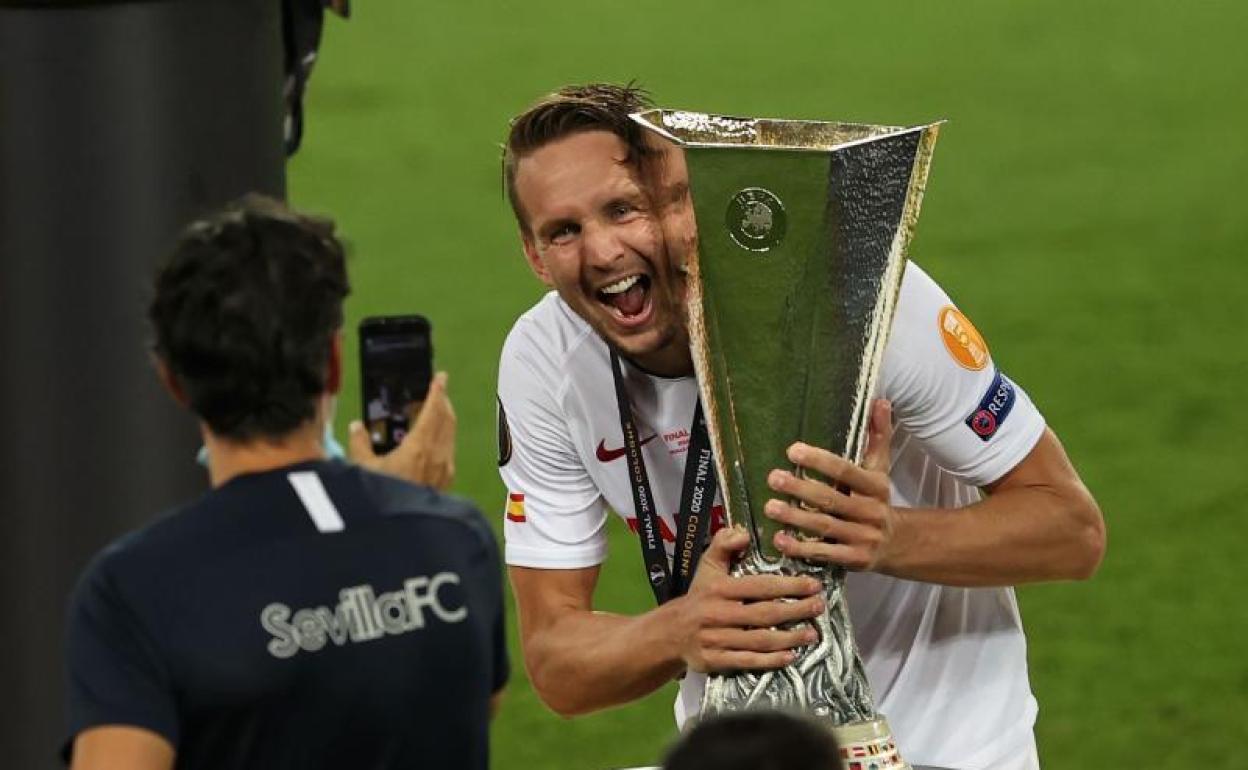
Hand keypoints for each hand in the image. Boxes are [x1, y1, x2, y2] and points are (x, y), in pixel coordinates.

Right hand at [349, 371, 455, 490]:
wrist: (404, 531)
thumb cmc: (382, 497)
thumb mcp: (363, 470)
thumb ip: (359, 444)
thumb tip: (356, 427)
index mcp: (420, 447)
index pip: (434, 410)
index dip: (438, 391)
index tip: (441, 376)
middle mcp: (438, 455)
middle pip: (447, 419)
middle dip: (442, 401)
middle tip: (435, 390)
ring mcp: (445, 469)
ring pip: (449, 434)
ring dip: (443, 419)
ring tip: (431, 411)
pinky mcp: (446, 480)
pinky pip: (448, 449)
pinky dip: (442, 436)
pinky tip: (429, 440)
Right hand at [675, 527, 824, 673]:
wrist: (671, 632)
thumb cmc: (699, 595)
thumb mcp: (707, 564)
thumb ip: (723, 543)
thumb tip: (744, 532)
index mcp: (719, 589)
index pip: (760, 586)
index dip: (789, 586)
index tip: (813, 584)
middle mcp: (718, 614)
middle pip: (764, 614)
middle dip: (795, 610)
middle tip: (819, 606)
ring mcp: (716, 640)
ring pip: (759, 640)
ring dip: (789, 638)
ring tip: (812, 634)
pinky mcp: (715, 661)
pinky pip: (747, 661)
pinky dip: (770, 661)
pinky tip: (790, 657)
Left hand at [763, 399, 895, 571]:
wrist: (897, 543)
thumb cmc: (877, 499)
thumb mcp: (881, 468)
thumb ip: (878, 436)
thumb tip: (879, 400)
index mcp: (876, 486)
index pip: (846, 471)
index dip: (820, 461)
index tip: (793, 450)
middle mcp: (871, 512)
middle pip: (831, 499)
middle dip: (801, 488)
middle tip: (773, 477)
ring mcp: (863, 538)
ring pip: (825, 527)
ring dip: (796, 518)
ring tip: (770, 507)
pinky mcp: (855, 560)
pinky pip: (825, 553)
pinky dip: (801, 549)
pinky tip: (779, 540)